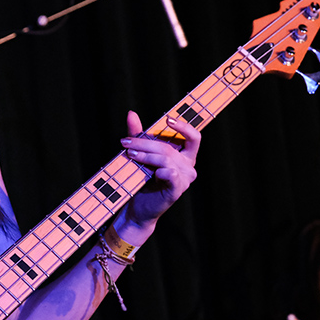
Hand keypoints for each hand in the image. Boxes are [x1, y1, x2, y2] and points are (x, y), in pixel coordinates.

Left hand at [118, 110, 199, 241]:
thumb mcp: (141, 153)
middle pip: (169, 147)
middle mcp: (188, 166)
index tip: (168, 119)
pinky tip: (151, 173)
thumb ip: (139, 135)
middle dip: (145, 143)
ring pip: (166, 159)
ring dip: (145, 155)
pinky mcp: (177, 190)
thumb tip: (131, 114)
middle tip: (125, 143)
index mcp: (185, 155)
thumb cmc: (142, 179)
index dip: (184, 126)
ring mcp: (185, 179)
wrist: (138, 206)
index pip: (194, 137)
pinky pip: (170, 174)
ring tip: (129, 155)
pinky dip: (159, 171)